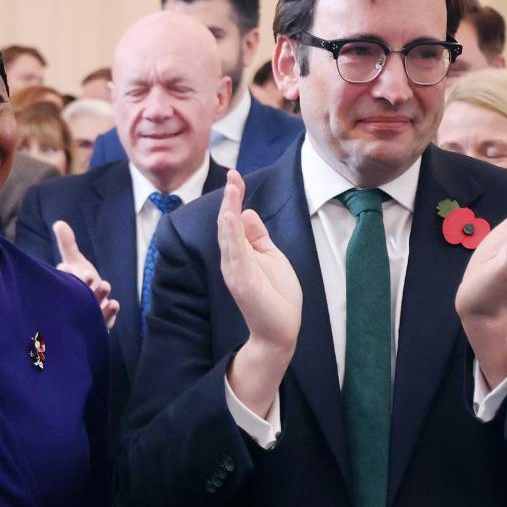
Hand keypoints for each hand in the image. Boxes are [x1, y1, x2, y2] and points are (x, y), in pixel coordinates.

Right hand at [53, 220, 119, 328]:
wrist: (91, 308)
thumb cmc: (80, 283)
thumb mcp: (75, 262)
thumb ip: (67, 244)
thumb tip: (59, 223)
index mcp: (64, 288)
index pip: (62, 282)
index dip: (66, 275)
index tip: (67, 268)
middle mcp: (72, 304)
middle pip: (76, 298)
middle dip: (83, 287)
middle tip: (89, 277)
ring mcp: (85, 316)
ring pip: (90, 310)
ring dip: (98, 297)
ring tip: (106, 285)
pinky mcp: (97, 326)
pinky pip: (103, 323)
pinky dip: (109, 314)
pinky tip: (114, 303)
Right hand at [218, 170, 301, 350]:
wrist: (279, 331)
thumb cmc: (276, 296)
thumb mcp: (271, 257)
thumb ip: (257, 236)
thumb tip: (246, 212)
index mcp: (240, 252)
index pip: (233, 219)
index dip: (234, 197)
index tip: (235, 175)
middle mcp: (233, 259)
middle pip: (227, 224)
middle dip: (230, 198)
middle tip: (233, 175)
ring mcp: (236, 271)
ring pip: (228, 237)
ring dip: (228, 212)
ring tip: (230, 191)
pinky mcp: (242, 282)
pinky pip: (236, 255)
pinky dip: (232, 236)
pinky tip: (231, 219)